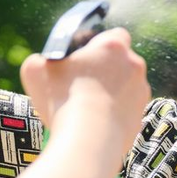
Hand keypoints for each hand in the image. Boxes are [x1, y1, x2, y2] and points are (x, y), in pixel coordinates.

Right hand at [20, 28, 149, 152]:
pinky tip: (94, 123)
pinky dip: (113, 115)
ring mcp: (141, 92)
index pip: (115, 35)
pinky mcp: (141, 117)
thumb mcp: (35, 71)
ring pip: (126, 87)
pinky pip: (126, 111)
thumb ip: (40, 60)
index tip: (85, 58)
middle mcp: (134, 66)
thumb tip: (42, 62)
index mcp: (113, 47)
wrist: (89, 142)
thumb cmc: (62, 101)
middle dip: (105, 70)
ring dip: (111, 93)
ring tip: (85, 108)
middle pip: (121, 63)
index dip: (99, 45)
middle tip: (81, 84)